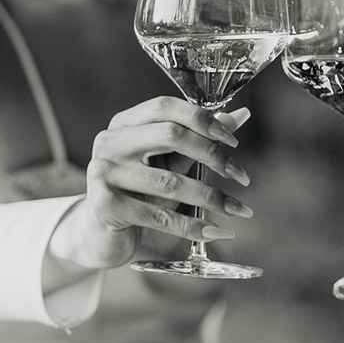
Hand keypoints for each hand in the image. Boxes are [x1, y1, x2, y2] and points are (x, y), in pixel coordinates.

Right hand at [51, 97, 252, 272]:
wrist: (101, 235)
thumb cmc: (138, 192)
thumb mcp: (168, 162)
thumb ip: (198, 139)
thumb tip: (241, 115)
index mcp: (124, 123)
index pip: (166, 107)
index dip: (203, 120)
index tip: (233, 141)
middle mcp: (110, 142)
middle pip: (170, 135)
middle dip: (213, 155)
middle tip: (242, 176)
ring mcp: (104, 173)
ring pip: (170, 181)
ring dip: (212, 197)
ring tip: (239, 210)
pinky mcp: (105, 206)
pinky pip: (159, 216)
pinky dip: (193, 226)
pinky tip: (216, 231)